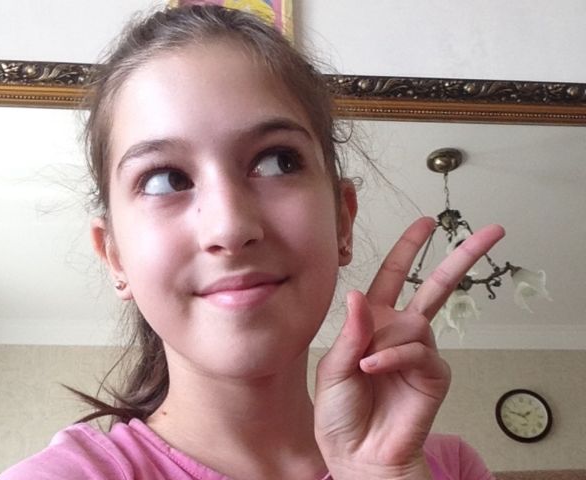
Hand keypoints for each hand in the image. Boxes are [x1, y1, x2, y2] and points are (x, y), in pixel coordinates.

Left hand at [314, 217, 503, 479]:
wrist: (357, 453)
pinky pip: (418, 351)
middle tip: (492, 231)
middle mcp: (400, 331)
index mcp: (374, 322)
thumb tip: (358, 294)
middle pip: (436, 285)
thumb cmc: (341, 412)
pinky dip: (392, 358)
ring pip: (416, 321)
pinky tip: (373, 369)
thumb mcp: (332, 366)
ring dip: (385, 341)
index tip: (425, 223)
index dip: (408, 248)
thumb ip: (350, 331)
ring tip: (365, 366)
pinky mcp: (434, 374)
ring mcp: (420, 351)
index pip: (393, 276)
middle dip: (461, 257)